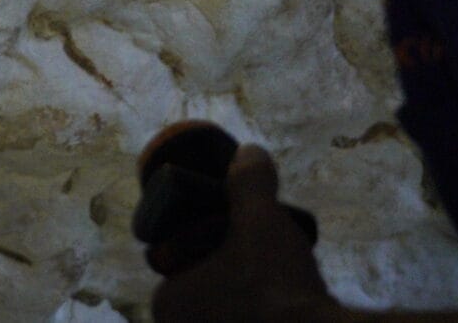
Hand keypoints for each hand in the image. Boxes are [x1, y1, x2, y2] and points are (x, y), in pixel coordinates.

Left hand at [151, 145, 351, 322]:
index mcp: (167, 303)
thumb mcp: (260, 220)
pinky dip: (266, 309)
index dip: (208, 239)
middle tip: (263, 251)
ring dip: (250, 290)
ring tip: (281, 271)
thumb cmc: (275, 286)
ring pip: (230, 304)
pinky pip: (251, 317)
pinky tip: (290, 299)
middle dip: (231, 267)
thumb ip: (249, 182)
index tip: (236, 231)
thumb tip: (248, 152)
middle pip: (206, 283)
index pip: (180, 259)